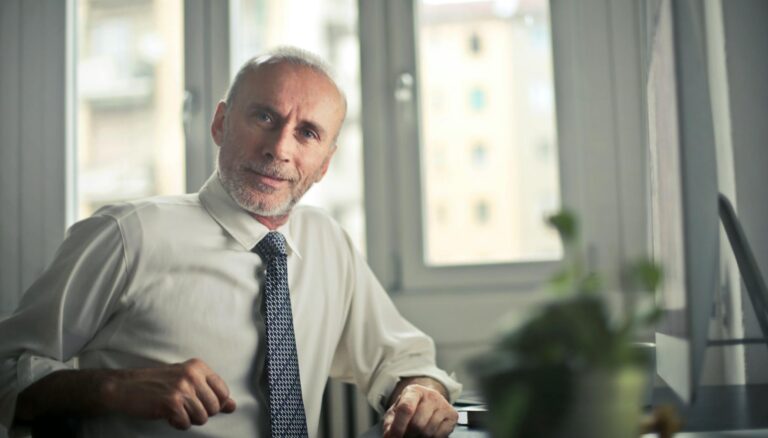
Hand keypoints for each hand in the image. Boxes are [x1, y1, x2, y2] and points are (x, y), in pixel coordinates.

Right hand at [103, 358, 235, 429]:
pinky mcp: (172, 403)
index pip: (224, 392)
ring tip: (176, 410)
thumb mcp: (187, 381)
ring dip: (188, 419)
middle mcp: (193, 375)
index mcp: (199, 367)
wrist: (126, 386)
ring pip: (202, 418)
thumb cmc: (158, 384)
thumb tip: (233, 406)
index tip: (199, 402)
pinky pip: (186, 424)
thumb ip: (211, 392)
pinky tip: (168, 414)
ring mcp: (182, 388)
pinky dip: (178, 423)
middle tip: (184, 407)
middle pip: (214, 407)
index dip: (214, 404)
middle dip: (201, 413)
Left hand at [382, 383, 457, 437]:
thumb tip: (389, 436)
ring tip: (414, 435)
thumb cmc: (410, 407)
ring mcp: (443, 405)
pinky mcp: (453, 415)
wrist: (428, 401)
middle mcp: (431, 395)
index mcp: (414, 391)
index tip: (394, 437)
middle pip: (417, 424)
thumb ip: (390, 424)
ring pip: (428, 432)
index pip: (406, 408)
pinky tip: (425, 435)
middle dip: (408, 435)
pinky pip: (440, 435)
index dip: (398, 427)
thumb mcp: (396, 412)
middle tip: (405, 436)